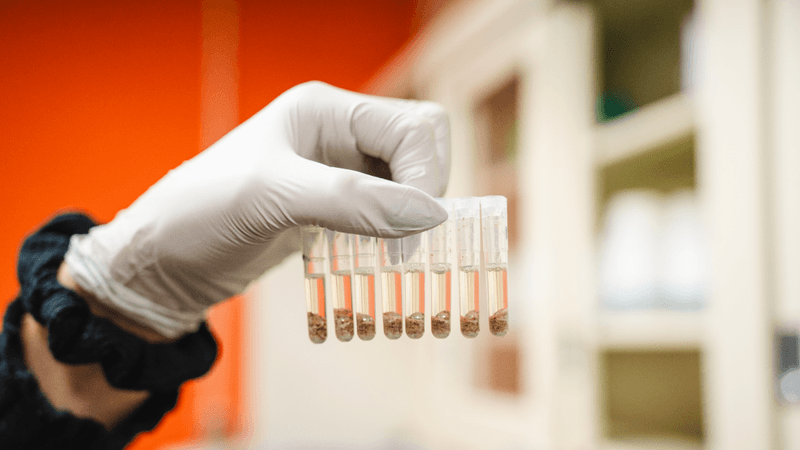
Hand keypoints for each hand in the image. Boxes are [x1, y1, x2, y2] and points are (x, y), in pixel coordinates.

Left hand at [64, 82, 450, 337]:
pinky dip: (394, 232)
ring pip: (409, 180)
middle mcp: (338, 132)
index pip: (413, 127)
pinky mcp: (335, 204)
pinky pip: (388, 209)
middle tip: (406, 241)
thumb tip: (430, 214)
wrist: (165, 261)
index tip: (410, 233)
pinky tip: (376, 254)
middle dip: (425, 191)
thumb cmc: (202, 214)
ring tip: (392, 253)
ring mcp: (339, 169)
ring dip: (411, 215)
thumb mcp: (272, 198)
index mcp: (325, 109)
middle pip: (420, 146)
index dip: (424, 177)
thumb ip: (352, 201)